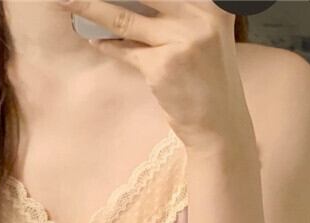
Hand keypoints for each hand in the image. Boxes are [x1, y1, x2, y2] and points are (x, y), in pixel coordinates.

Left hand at [63, 0, 253, 151]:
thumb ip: (176, 11)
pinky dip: (108, 45)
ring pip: (124, 17)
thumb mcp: (203, 35)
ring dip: (90, 7)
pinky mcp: (162, 66)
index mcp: (212, 3)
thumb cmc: (207, 79)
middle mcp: (199, 15)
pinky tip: (95, 39)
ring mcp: (180, 40)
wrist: (219, 124)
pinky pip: (125, 50)